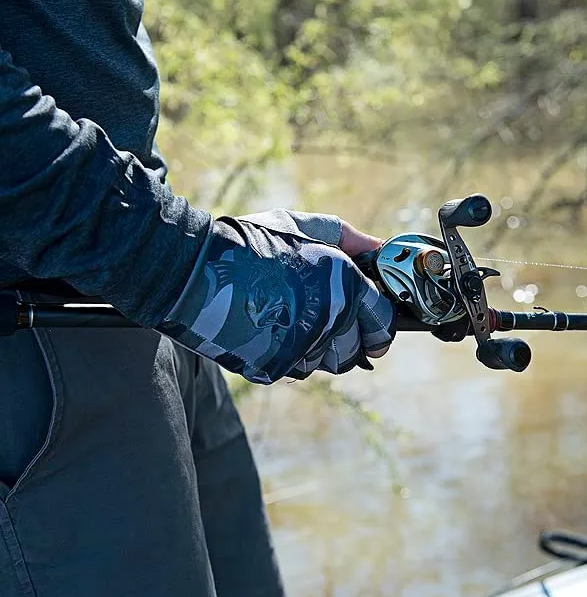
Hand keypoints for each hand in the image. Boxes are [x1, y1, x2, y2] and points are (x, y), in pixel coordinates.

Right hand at [158, 210, 395, 383]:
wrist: (194, 269)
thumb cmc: (250, 243)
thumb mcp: (302, 227)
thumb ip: (348, 238)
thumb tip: (380, 248)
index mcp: (342, 284)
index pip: (382, 322)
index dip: (379, 324)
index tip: (372, 324)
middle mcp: (329, 319)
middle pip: (358, 349)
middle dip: (350, 338)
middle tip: (330, 322)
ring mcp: (301, 346)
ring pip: (328, 363)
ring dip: (320, 348)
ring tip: (295, 322)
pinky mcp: (275, 366)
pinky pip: (297, 369)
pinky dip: (291, 356)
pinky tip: (272, 331)